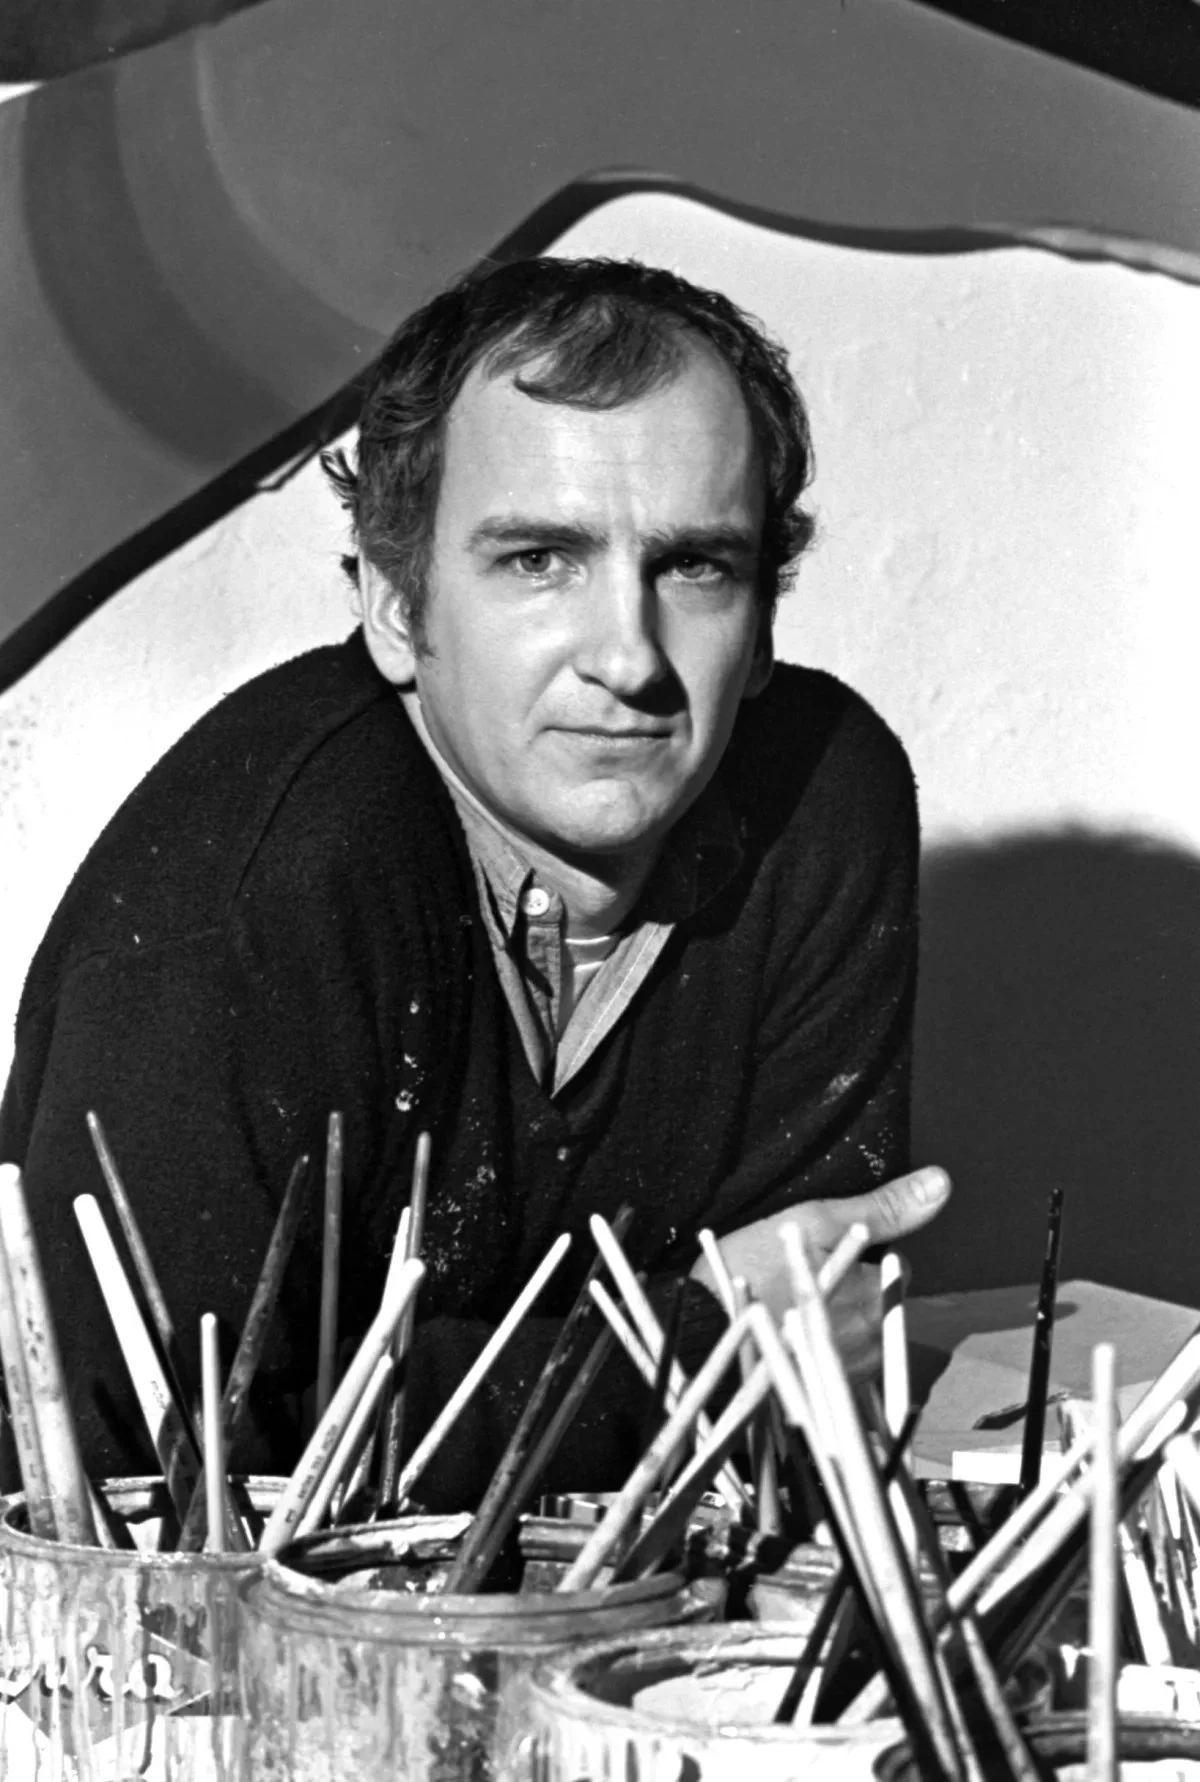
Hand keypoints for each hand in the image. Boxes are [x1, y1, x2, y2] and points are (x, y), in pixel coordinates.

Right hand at [689, 1166, 951, 1381]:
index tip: (826, 1253)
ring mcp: (850, 1375)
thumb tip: (939, 1183)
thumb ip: (882, 1208)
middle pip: (880, 1305)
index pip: (896, 1269)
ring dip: (837, 1320)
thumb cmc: (753, 1269)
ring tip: (790, 1305)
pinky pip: (837, 1366)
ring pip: (860, 1336)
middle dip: (853, 1290)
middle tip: (805, 1277)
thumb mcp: (816, 1221)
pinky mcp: (823, 1394)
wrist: (698, 1330)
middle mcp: (875, 1343)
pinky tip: (787, 1338)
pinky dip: (819, 1351)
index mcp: (879, 1298)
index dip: (863, 1256)